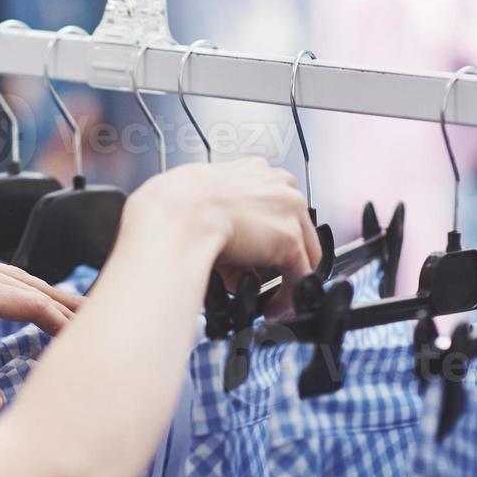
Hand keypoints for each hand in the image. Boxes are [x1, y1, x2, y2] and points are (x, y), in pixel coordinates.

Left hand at [0, 235, 82, 414]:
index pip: (35, 306)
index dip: (67, 325)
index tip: (94, 344)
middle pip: (40, 289)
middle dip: (75, 309)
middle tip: (112, 327)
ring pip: (26, 280)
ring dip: (56, 297)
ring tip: (84, 314)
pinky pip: (9, 276)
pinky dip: (33, 289)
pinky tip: (34, 301)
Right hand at [125, 158, 319, 316]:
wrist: (175, 216)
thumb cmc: (174, 207)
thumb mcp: (199, 201)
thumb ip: (219, 216)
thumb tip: (221, 246)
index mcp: (254, 170)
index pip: (275, 204)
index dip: (264, 233)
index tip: (255, 251)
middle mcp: (278, 185)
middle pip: (295, 226)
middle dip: (276, 257)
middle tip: (258, 277)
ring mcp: (289, 211)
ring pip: (302, 251)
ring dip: (284, 276)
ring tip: (264, 295)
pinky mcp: (290, 240)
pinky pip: (300, 275)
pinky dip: (288, 295)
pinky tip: (272, 306)